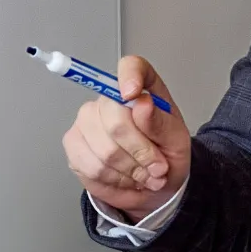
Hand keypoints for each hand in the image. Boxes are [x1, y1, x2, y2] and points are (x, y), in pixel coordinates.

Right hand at [62, 55, 190, 220]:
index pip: (131, 67)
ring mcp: (87, 120)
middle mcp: (109, 99)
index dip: (129, 76)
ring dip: (130, 171)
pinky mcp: (74, 144)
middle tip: (158, 167)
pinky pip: (91, 166)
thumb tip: (142, 104)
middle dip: (141, 152)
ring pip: (104, 150)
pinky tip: (125, 178)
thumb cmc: (166, 154)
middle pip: (115, 120)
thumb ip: (161, 123)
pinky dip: (114, 180)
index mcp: (140, 88)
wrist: (153, 185)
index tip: (133, 93)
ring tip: (145, 175)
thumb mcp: (176, 140)